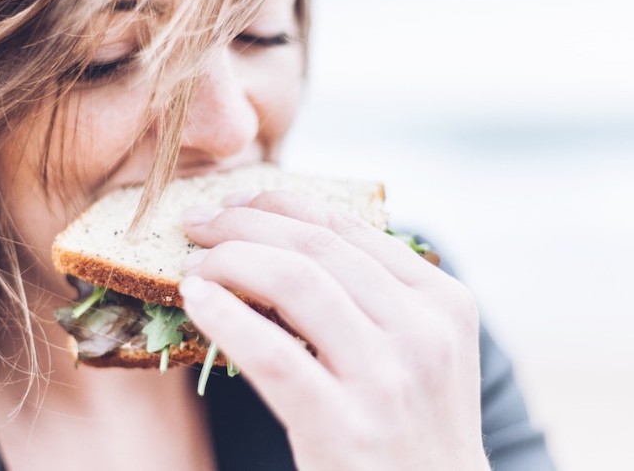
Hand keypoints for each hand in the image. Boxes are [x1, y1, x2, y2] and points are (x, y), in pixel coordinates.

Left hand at [179, 191, 489, 470]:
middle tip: (197, 224)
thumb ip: (374, 298)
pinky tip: (195, 301)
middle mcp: (423, 331)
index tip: (235, 203)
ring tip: (191, 264)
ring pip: (294, 282)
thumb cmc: (412, 431)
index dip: (280, 204)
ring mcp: (387, 379)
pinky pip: (271, 353)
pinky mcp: (344, 427)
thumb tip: (284, 242)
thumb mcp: (419, 354)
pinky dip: (224, 317)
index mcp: (442, 301)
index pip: (348, 227)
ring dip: (229, 261)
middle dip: (244, 223)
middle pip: (316, 246)